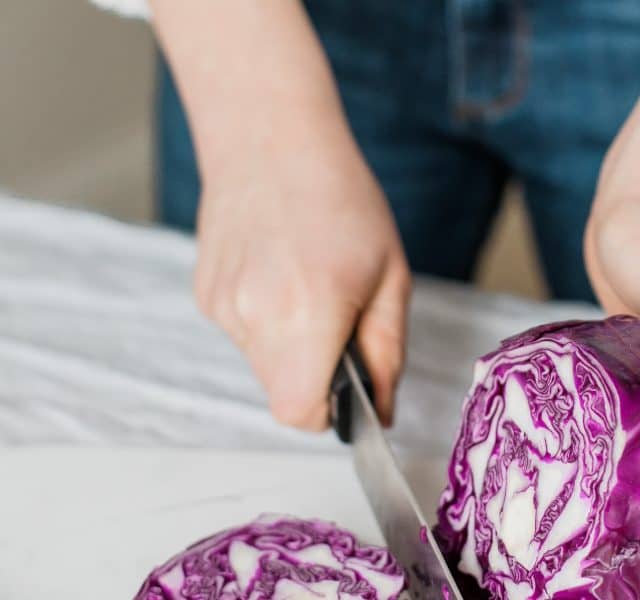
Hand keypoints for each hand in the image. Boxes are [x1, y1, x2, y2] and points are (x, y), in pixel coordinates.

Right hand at [194, 137, 409, 429]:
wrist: (271, 139)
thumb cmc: (342, 200)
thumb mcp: (390, 277)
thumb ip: (387, 355)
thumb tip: (381, 411)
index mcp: (308, 312)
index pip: (300, 412)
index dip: (328, 412)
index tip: (348, 388)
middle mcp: (254, 315)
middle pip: (282, 393)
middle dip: (316, 376)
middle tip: (338, 321)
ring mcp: (221, 305)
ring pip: (263, 365)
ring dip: (291, 346)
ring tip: (307, 286)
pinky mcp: (205, 294)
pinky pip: (244, 333)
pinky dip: (266, 321)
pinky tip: (279, 273)